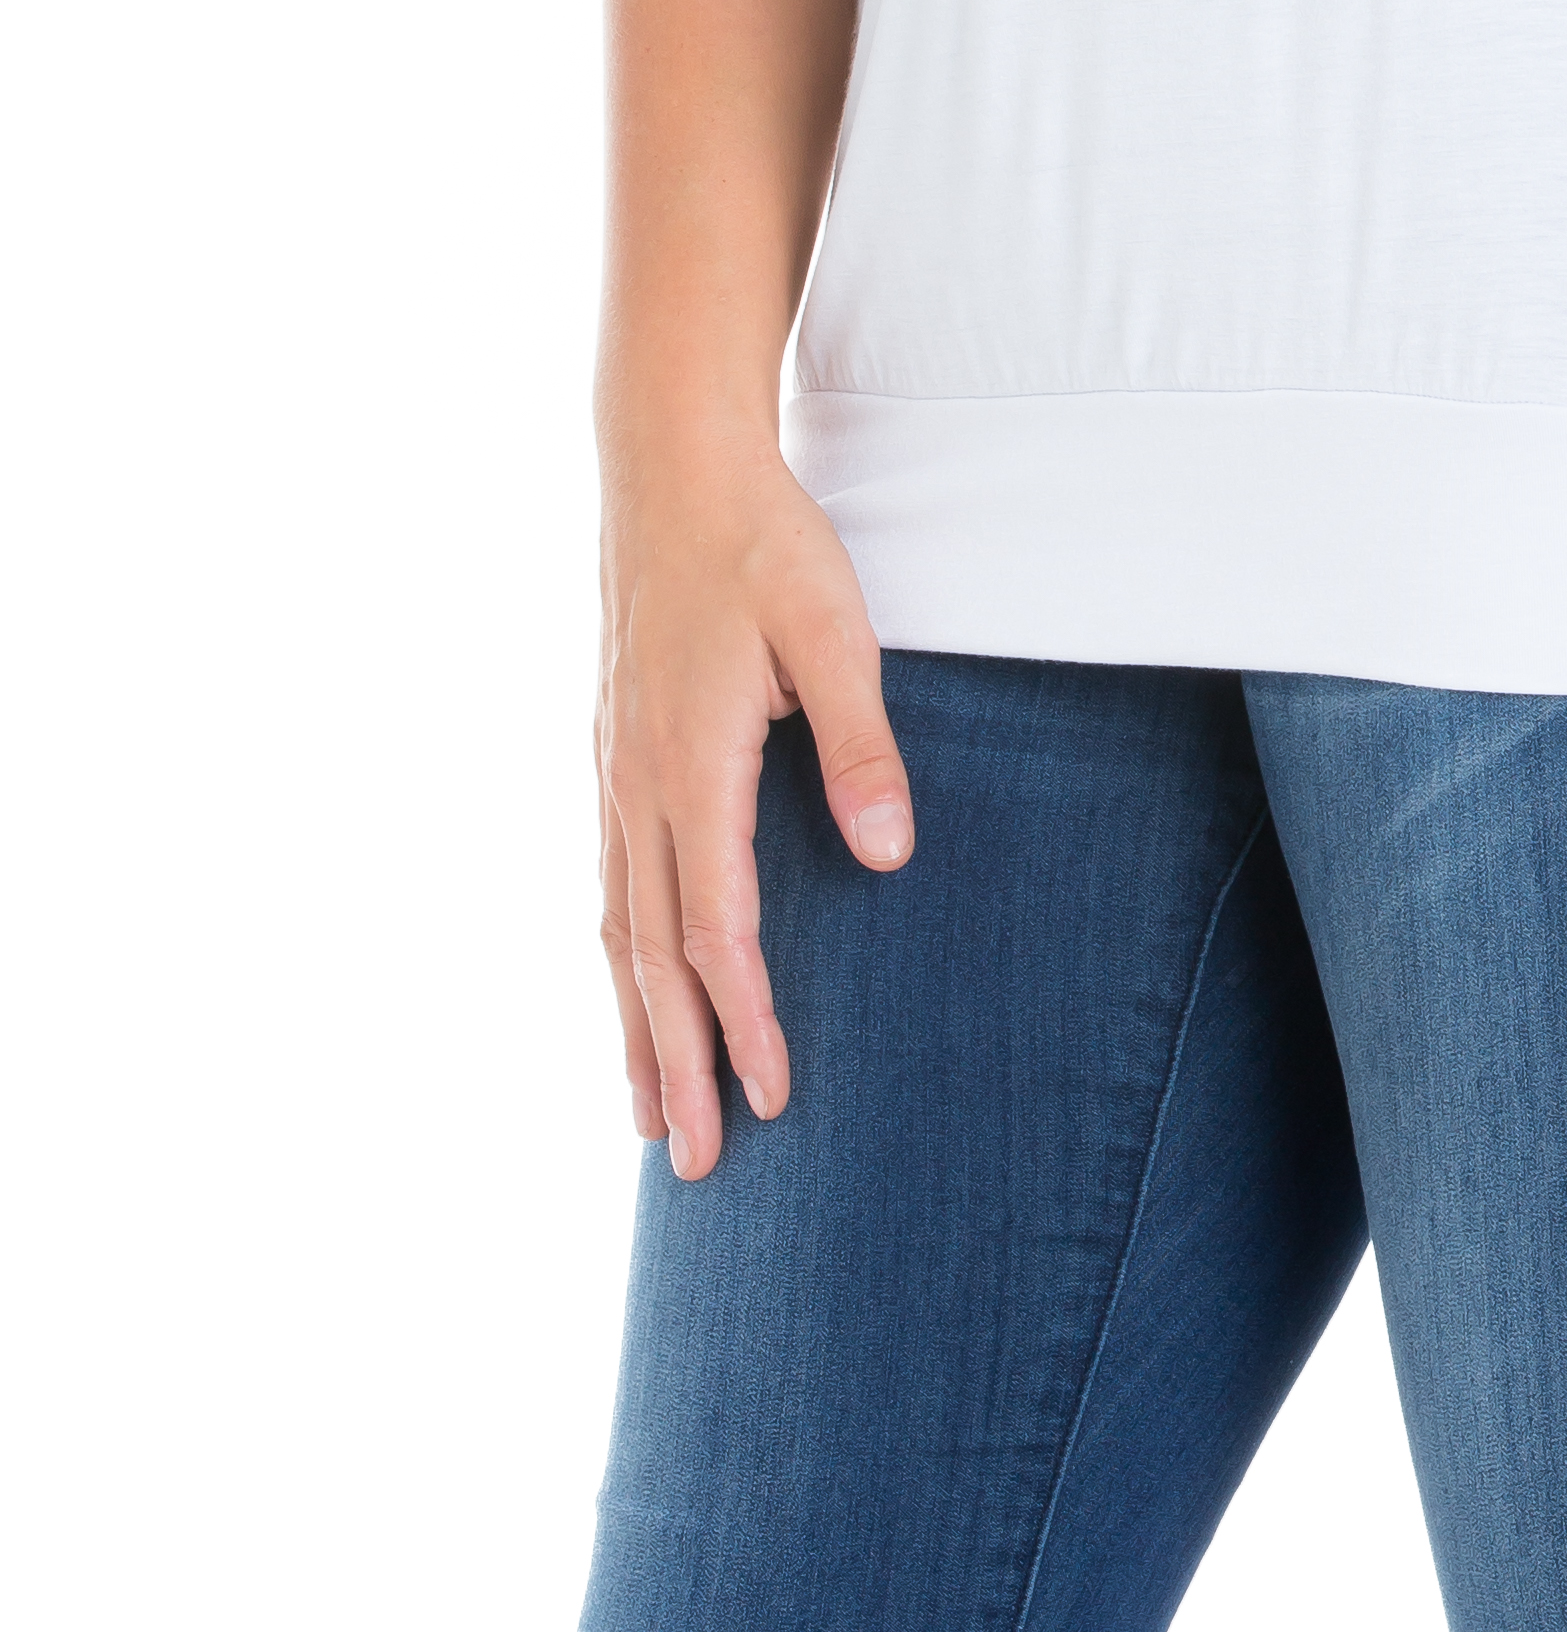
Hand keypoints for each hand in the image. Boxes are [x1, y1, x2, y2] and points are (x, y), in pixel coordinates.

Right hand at [596, 434, 913, 1180]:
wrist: (670, 466)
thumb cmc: (762, 544)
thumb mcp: (834, 630)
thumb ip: (861, 745)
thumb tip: (891, 857)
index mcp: (694, 768)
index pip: (718, 931)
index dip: (748, 1023)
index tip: (777, 1100)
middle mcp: (639, 786)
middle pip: (655, 958)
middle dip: (679, 1066)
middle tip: (699, 1165)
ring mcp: (615, 773)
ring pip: (620, 930)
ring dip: (635, 1028)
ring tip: (649, 1116)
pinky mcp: (613, 753)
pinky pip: (610, 883)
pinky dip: (618, 958)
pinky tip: (628, 988)